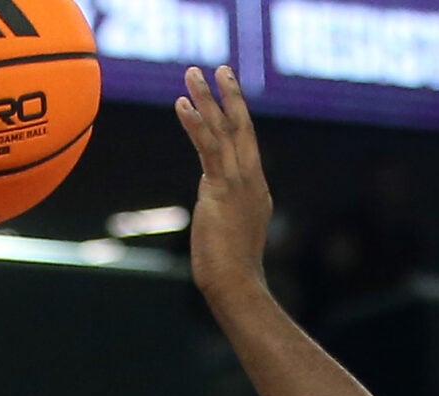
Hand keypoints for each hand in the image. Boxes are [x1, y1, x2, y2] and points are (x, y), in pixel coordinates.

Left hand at [176, 66, 271, 304]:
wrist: (236, 284)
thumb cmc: (230, 271)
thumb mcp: (230, 234)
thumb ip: (224, 212)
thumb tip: (214, 209)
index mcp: (256, 191)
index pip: (246, 147)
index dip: (237, 118)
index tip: (227, 95)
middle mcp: (251, 181)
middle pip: (242, 128)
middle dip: (231, 96)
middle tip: (220, 68)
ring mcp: (239, 183)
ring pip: (224, 131)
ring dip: (208, 98)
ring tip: (193, 73)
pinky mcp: (220, 188)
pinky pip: (207, 147)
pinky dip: (195, 123)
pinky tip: (182, 103)